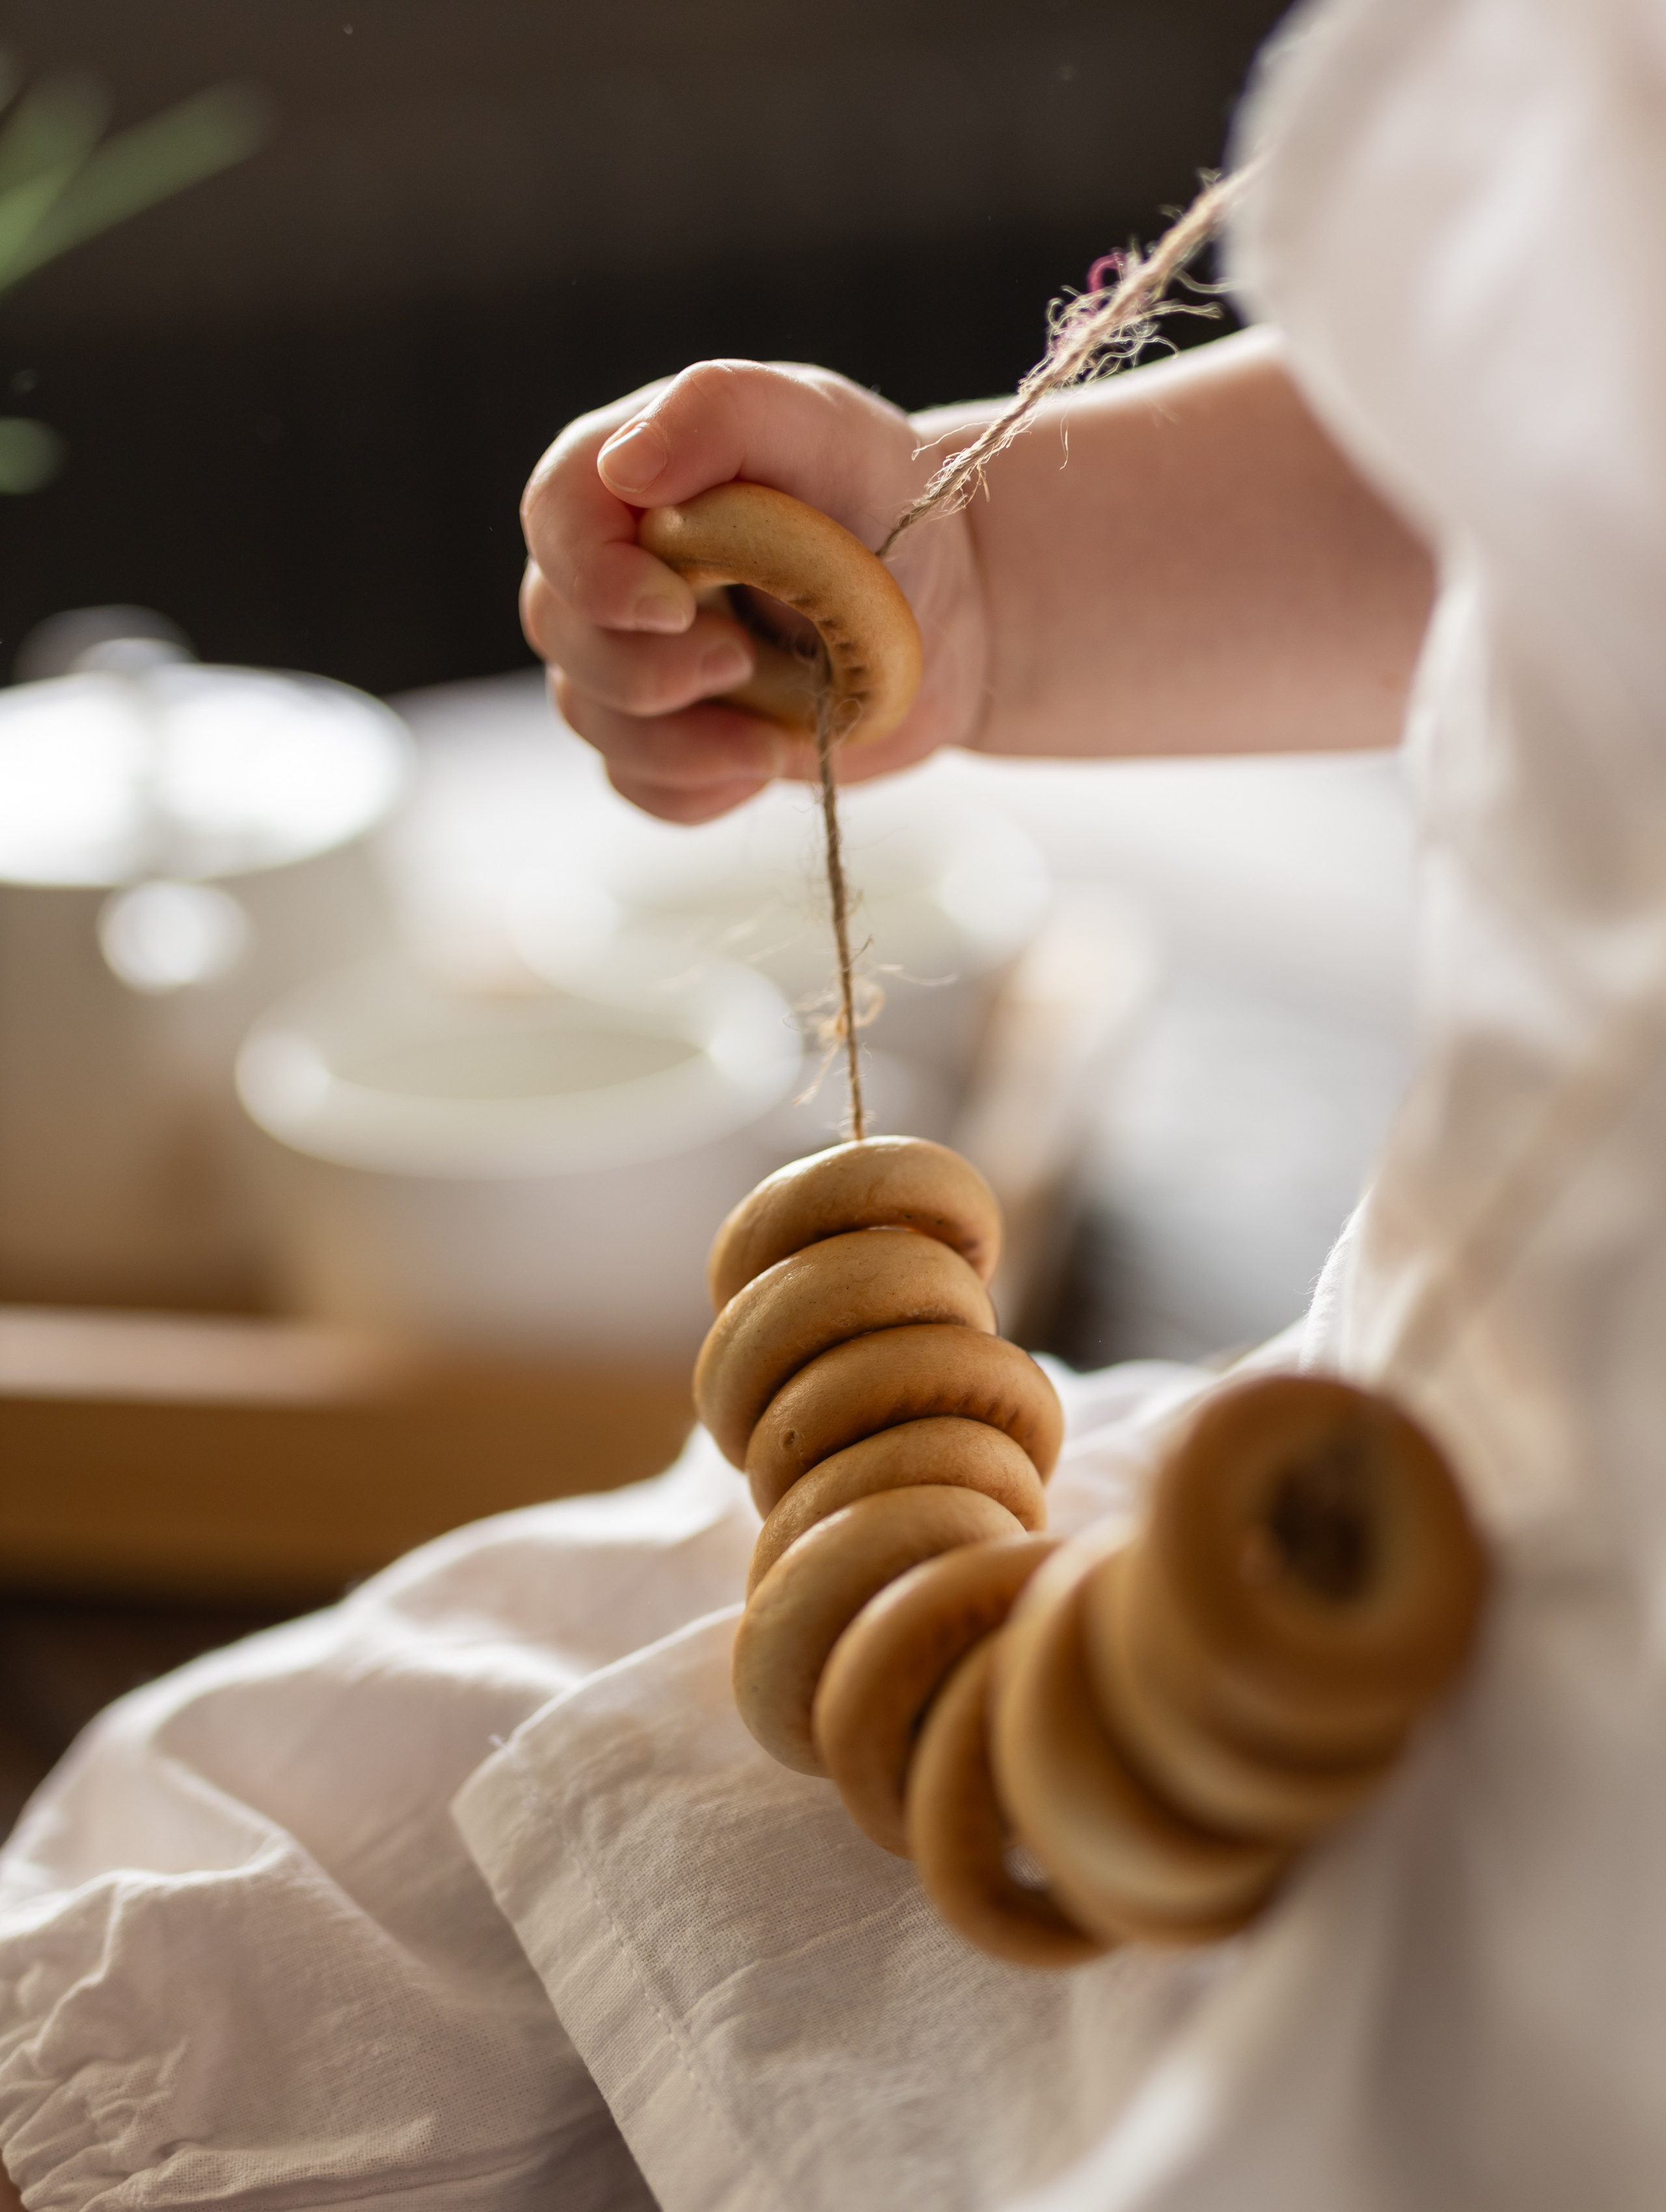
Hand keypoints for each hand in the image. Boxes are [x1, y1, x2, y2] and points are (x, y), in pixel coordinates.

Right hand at [519, 360, 986, 822]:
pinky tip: (765, 757)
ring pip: (591, 719)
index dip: (593, 573)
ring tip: (774, 728)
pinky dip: (700, 788)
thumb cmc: (882, 498)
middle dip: (642, 668)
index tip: (675, 605)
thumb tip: (624, 463)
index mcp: (629, 476)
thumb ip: (726, 414)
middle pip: (560, 631)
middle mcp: (613, 567)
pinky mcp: (673, 737)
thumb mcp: (825, 427)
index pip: (555, 517)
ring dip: (680, 741)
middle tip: (741, 661)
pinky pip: (640, 787)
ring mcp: (635, 659)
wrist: (951, 605)